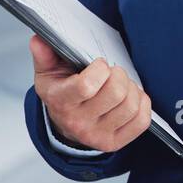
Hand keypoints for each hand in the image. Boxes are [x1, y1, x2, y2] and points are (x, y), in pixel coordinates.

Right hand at [31, 35, 150, 152]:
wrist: (65, 123)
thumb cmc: (61, 91)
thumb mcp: (49, 72)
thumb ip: (45, 55)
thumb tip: (39, 40)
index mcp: (60, 102)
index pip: (87, 86)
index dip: (100, 69)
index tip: (99, 64)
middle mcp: (78, 123)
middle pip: (115, 93)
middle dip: (119, 75)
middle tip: (113, 73)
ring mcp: (96, 136)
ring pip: (131, 105)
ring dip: (132, 89)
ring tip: (120, 85)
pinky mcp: (114, 143)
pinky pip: (142, 120)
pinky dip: (142, 104)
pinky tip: (131, 98)